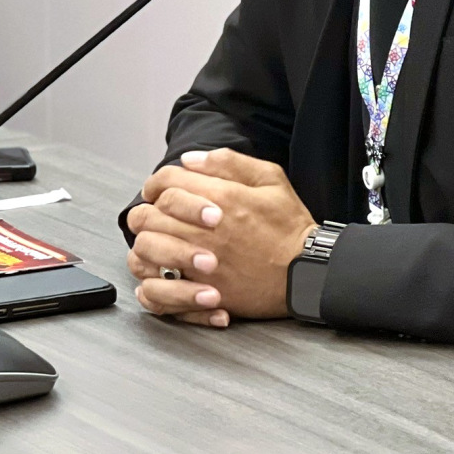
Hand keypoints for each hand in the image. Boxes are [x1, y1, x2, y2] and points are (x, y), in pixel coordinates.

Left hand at [126, 148, 316, 327]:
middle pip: (147, 215)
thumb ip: (228, 162)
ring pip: (146, 250)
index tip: (157, 188)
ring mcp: (201, 264)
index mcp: (222, 198)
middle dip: (146, 210)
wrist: (307, 274)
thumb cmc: (290, 227)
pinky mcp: (202, 294)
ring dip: (146, 242)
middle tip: (154, 214)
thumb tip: (189, 160)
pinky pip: (158, 290)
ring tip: (156, 241)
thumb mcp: (270, 179)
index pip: (166, 182)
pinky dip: (151, 281)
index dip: (155, 182)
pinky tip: (160, 272)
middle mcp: (205, 231)